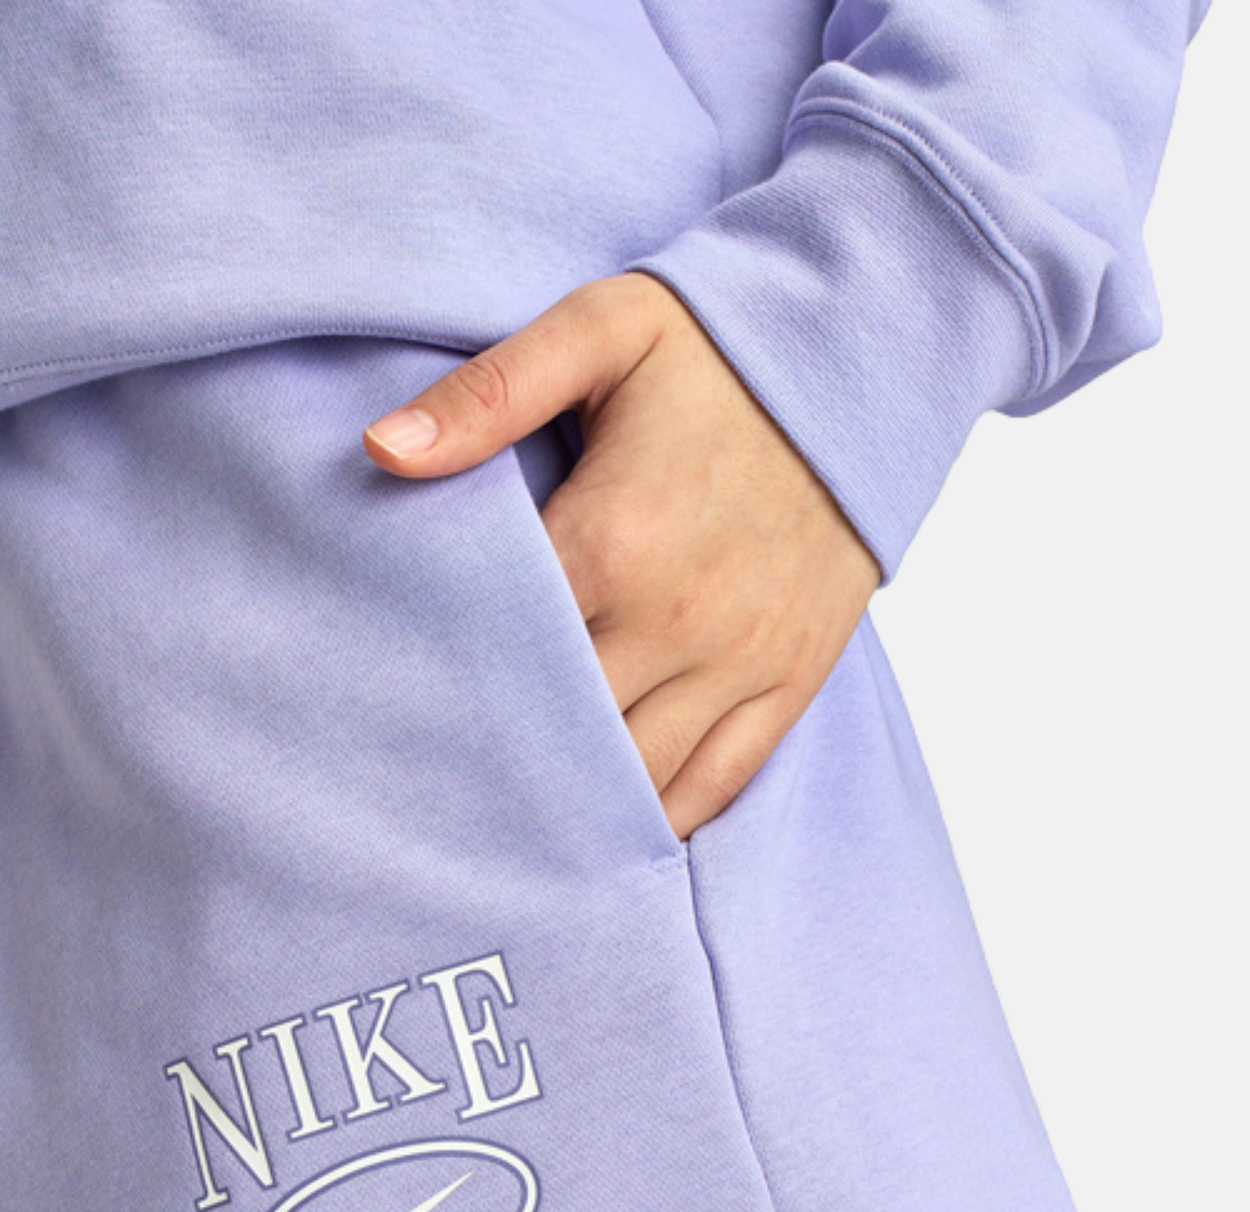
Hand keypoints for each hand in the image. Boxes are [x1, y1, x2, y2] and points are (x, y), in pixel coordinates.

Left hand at [363, 273, 881, 839]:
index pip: (502, 649)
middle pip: (561, 732)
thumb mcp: (601, 332)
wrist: (867, 356)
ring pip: (635, 779)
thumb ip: (489, 393)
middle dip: (498, 762)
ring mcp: (739, 659)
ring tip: (506, 834)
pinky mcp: (790, 679)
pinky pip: (718, 782)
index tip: (389, 713)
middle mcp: (676, 619)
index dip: (443, 688)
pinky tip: (606, 841)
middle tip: (432, 794)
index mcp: (612, 540)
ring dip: (573, 809)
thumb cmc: (720, 348)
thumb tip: (382, 451)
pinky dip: (661, 820)